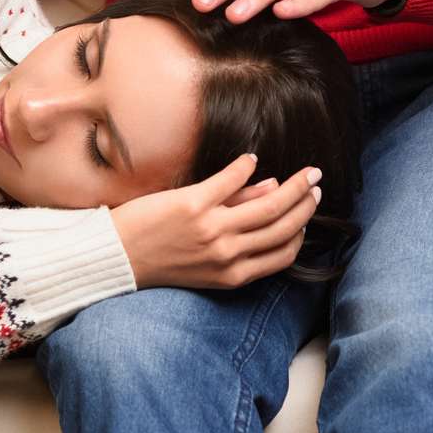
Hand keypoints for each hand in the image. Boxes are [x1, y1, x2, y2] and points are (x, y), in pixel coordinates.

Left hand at [109, 153, 320, 289]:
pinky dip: (245, 167)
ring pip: (267, 204)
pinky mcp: (193, 204)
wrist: (116, 257)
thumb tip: (271, 194)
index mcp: (233, 274)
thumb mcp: (206, 259)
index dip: (301, 232)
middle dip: (305, 205)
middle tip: (315, 185)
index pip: (283, 254)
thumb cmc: (160, 260)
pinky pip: (230, 180)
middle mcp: (227, 253)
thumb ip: (240, 231)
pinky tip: (251, 159)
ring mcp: (212, 228)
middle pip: (282, 227)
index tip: (308, 214)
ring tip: (303, 172)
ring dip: (291, 186)